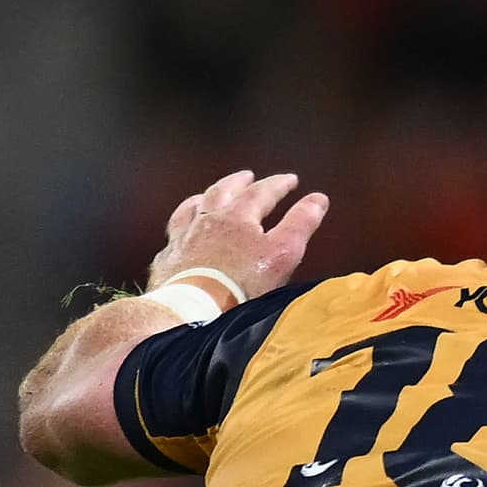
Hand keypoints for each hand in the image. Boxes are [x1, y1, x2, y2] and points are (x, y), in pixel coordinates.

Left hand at [147, 168, 328, 306]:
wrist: (195, 310)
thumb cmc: (241, 284)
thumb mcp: (283, 253)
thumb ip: (300, 224)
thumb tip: (318, 199)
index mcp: (238, 216)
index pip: (261, 192)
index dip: (278, 184)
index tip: (290, 180)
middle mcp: (207, 221)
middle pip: (222, 192)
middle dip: (237, 182)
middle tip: (247, 176)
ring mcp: (184, 239)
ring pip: (192, 209)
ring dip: (204, 198)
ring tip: (208, 194)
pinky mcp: (169, 260)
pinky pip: (173, 237)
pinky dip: (180, 230)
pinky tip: (181, 234)